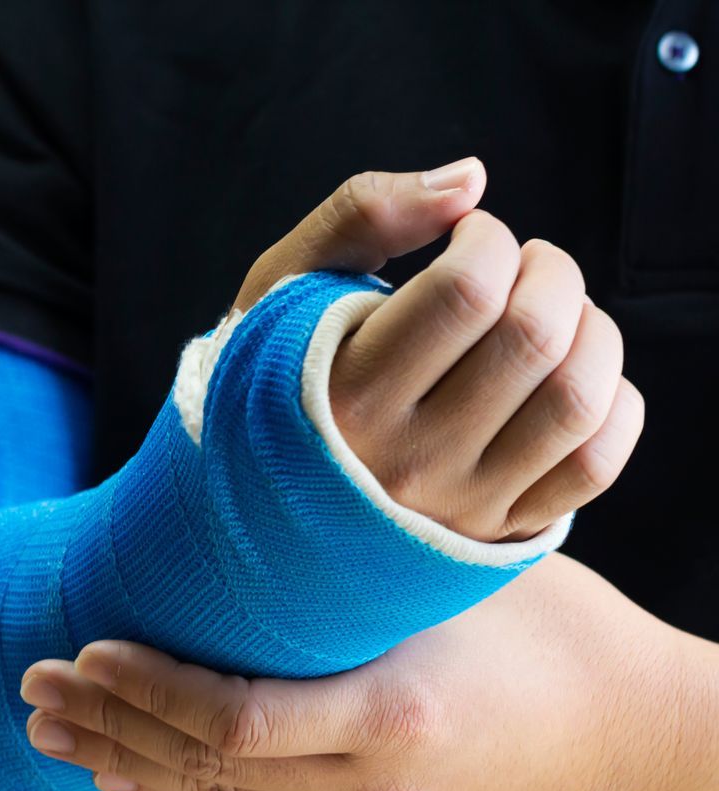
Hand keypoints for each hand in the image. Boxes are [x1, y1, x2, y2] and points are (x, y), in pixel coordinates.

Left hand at [17, 556, 705, 790]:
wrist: (646, 748)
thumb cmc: (566, 639)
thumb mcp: (461, 585)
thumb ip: (359, 573)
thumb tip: (254, 518)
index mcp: (390, 720)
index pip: (232, 720)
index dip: (147, 690)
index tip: (85, 649)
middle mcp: (363, 786)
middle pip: (202, 767)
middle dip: (107, 724)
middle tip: (29, 686)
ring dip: (124, 759)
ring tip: (48, 731)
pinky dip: (179, 786)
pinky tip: (122, 776)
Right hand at [234, 159, 642, 541]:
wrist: (257, 508)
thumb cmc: (277, 380)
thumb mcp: (284, 289)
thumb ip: (361, 215)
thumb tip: (473, 178)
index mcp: (344, 394)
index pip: (468, 288)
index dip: (489, 237)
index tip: (468, 238)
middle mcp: (405, 459)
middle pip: (533, 336)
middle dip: (550, 272)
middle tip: (522, 268)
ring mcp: (458, 504)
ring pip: (577, 398)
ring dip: (591, 332)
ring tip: (553, 319)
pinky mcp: (498, 531)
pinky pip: (597, 465)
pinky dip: (614, 404)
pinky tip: (572, 378)